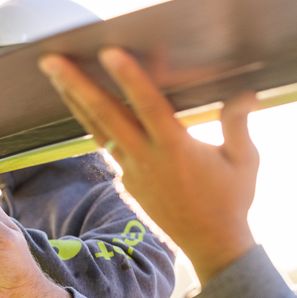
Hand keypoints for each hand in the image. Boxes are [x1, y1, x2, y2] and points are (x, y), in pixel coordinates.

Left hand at [38, 48, 257, 282]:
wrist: (213, 244)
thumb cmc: (232, 200)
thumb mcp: (245, 161)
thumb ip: (238, 124)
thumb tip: (246, 93)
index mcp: (176, 149)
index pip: (148, 107)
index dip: (129, 78)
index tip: (108, 53)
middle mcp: (148, 159)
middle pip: (105, 116)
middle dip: (76, 85)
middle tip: (50, 60)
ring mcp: (133, 171)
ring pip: (97, 130)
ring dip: (74, 100)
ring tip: (54, 75)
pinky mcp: (129, 181)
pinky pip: (106, 146)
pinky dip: (92, 123)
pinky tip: (81, 106)